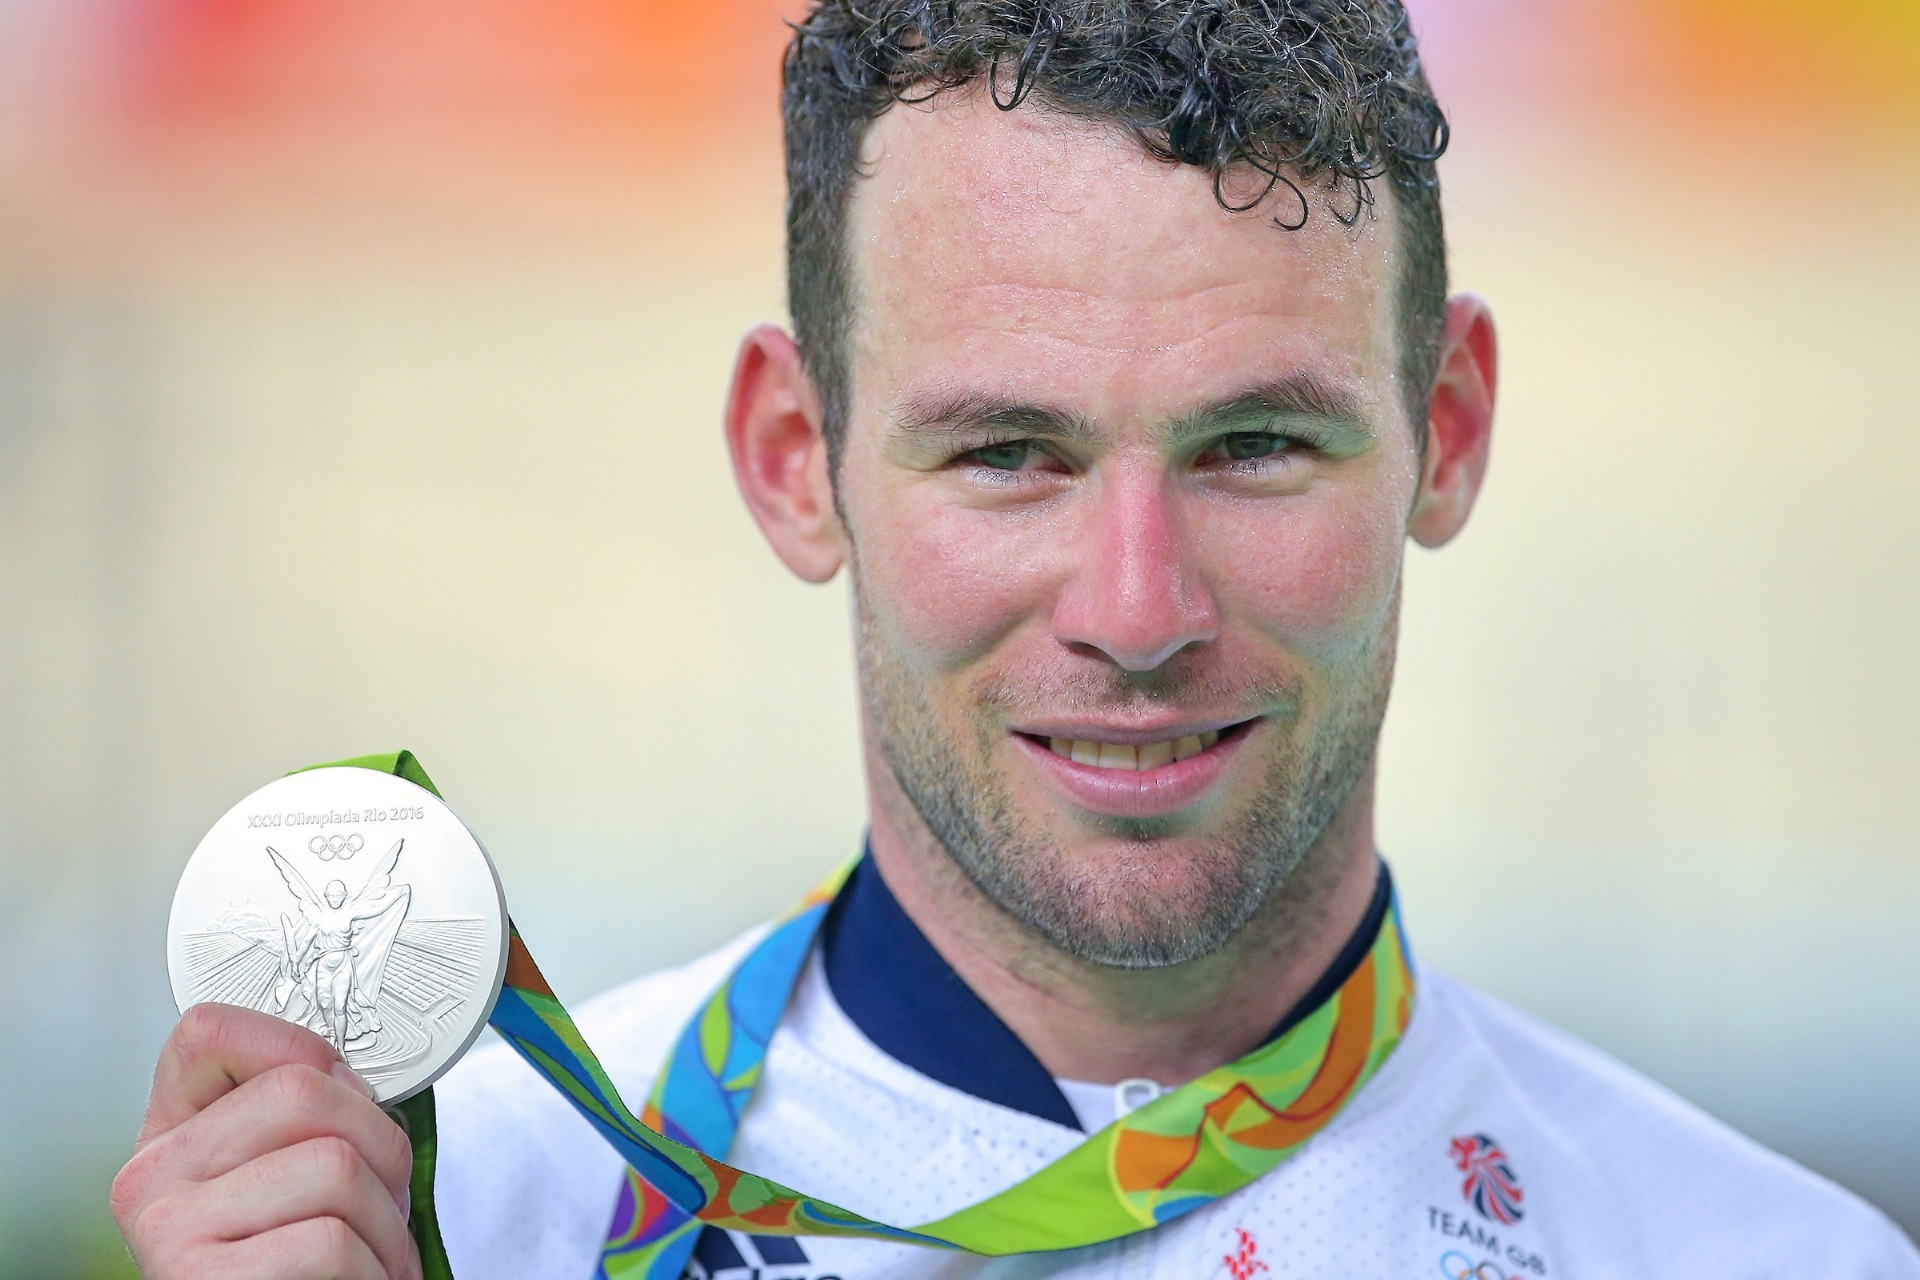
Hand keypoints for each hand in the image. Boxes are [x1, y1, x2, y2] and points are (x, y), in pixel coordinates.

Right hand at [111, 1003, 422, 1279]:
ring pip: (332, 1164)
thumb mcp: (291, 1180)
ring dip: (387, 1219)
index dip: (299, 1047)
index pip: (210, 1031)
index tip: (342, 1094)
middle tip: (388, 1198)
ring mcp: (168, 1228)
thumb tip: (360, 1079)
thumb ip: (305, 1119)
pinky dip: (374, 1268)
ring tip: (377, 1254)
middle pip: (304, 1089)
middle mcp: (152, 1177)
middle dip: (381, 1142)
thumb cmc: (302, 1270)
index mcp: (171, 1137)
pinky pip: (328, 1241)